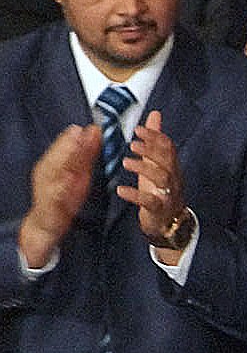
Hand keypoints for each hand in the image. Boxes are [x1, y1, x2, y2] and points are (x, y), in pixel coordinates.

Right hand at [18, 123, 99, 267]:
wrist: (48, 225)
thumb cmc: (64, 199)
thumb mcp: (78, 174)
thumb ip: (85, 155)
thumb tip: (94, 133)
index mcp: (56, 164)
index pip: (66, 147)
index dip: (77, 137)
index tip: (90, 127)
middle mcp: (48, 172)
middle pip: (59, 154)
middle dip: (69, 143)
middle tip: (80, 131)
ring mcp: (47, 187)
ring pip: (54, 169)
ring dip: (63, 157)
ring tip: (73, 147)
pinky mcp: (49, 204)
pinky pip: (55, 194)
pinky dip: (61, 186)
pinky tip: (68, 179)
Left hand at [119, 111, 188, 255]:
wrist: (169, 223)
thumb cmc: (161, 190)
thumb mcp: (158, 163)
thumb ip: (156, 139)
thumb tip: (155, 115)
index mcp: (171, 166)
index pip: (169, 148)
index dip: (155, 137)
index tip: (139, 130)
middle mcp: (173, 179)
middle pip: (168, 161)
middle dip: (151, 150)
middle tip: (134, 144)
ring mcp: (168, 195)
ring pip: (162, 178)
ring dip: (144, 168)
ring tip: (126, 162)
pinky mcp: (159, 210)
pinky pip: (150, 202)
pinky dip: (135, 195)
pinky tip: (122, 190)